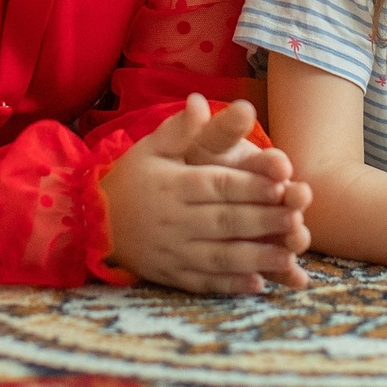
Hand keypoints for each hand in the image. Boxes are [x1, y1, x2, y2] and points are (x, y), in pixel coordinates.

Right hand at [103, 94, 312, 294]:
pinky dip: (230, 285)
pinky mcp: (170, 276)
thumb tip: (200, 101)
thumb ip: (179, 128)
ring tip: (289, 257)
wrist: (89, 221)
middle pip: (225, 221)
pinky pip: (203, 282)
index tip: (283, 184)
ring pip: (219, 256)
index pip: (219, 185)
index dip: (251, 185)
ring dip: (255, 257)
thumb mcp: (150, 147)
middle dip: (263, 221)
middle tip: (297, 219)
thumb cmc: (130, 179)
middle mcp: (175, 220)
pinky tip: (258, 284)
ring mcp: (172, 251)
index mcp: (175, 185)